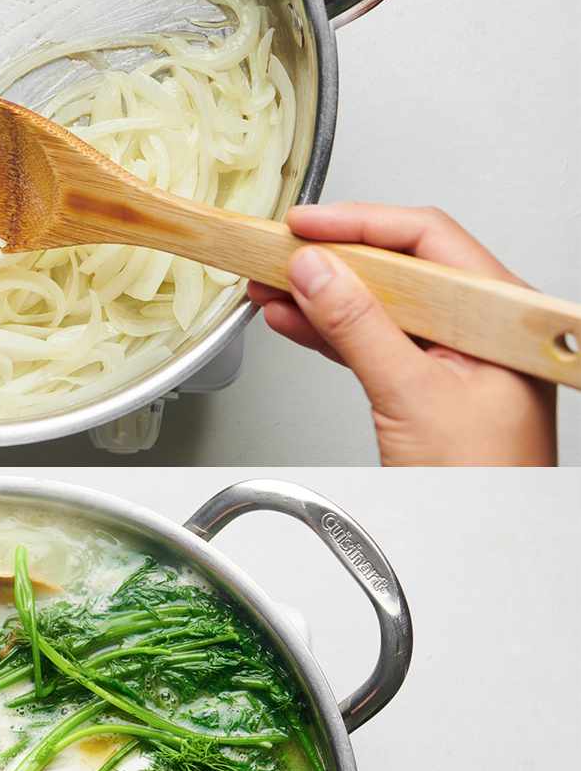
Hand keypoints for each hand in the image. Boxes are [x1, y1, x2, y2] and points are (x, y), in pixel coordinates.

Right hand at [247, 203, 557, 465]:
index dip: (360, 225)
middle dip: (333, 259)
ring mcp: (454, 356)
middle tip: (281, 250)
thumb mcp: (411, 394)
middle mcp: (481, 328)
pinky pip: (375, 341)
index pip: (426, 241)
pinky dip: (333, 331)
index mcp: (499, 315)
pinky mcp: (429, 385)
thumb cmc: (483, 486)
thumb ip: (358, 325)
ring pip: (381, 305)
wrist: (484, 546)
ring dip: (324, 295)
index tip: (306, 227)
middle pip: (400, 268)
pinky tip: (296, 320)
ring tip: (273, 284)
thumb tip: (318, 271)